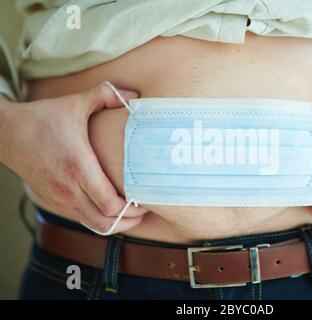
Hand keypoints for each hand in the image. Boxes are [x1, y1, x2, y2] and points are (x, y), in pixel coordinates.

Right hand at [0, 82, 147, 233]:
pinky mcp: (54, 200)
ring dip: (115, 223)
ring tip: (131, 213)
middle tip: (144, 209)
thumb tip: (134, 94)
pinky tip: (110, 208)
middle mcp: (69, 189)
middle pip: (106, 222)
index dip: (133, 209)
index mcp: (79, 168)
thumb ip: (106, 95)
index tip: (147, 199)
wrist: (5, 132)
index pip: (111, 205)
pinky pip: (82, 219)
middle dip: (130, 220)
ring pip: (94, 226)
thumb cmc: (41, 118)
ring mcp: (60, 198)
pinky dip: (100, 219)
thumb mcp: (75, 103)